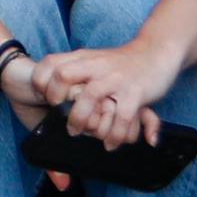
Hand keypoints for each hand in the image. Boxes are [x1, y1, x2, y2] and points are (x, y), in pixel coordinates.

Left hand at [26, 42, 167, 148]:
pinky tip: (111, 144)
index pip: (52, 62)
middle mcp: (96, 66)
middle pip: (64, 75)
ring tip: (78, 133)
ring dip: (81, 119)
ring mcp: (115, 78)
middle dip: (56, 96)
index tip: (41, 96)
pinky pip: (121, 116)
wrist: (156, 52)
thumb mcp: (94, 59)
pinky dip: (114, 134)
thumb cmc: (122, 62)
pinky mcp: (135, 92)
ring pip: (89, 96)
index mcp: (84, 58)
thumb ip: (76, 70)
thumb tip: (51, 88)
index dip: (41, 80)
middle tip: (57, 113)